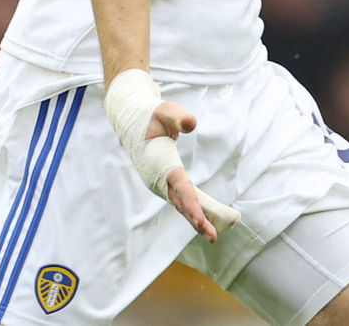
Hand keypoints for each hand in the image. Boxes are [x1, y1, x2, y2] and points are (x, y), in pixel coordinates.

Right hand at [144, 100, 239, 242]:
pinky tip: (207, 220)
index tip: (201, 220)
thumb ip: (178, 117)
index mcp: (161, 164)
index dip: (192, 204)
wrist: (132, 123)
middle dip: (198, 220)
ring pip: (182, 205)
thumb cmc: (152, 116)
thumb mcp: (165, 111)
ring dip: (198, 219)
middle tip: (214, 237)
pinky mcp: (165, 185)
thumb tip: (191, 124)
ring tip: (215, 234)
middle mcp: (159, 180)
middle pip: (182, 202)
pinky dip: (194, 211)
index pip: (180, 187)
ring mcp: (161, 185)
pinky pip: (182, 200)